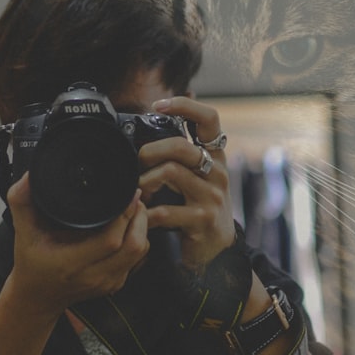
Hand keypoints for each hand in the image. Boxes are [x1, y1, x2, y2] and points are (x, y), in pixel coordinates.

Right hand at [5, 173, 150, 316]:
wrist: (37, 298)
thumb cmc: (31, 264)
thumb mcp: (23, 233)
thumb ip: (21, 203)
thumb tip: (27, 177)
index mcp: (72, 263)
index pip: (111, 240)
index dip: (125, 216)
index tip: (128, 194)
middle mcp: (93, 276)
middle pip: (133, 246)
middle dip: (139, 218)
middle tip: (135, 197)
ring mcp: (107, 282)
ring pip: (139, 252)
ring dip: (142, 228)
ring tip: (134, 209)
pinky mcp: (115, 284)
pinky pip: (137, 259)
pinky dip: (138, 240)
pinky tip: (129, 226)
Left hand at [138, 96, 235, 269]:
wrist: (216, 249)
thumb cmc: (198, 207)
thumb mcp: (195, 176)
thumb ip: (178, 155)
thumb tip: (149, 123)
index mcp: (215, 156)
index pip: (210, 119)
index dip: (185, 105)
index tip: (158, 105)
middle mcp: (218, 172)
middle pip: (181, 146)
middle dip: (150, 151)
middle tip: (137, 162)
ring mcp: (212, 196)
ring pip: (171, 173)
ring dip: (145, 180)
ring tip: (137, 190)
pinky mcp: (202, 220)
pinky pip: (166, 210)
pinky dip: (147, 212)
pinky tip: (142, 215)